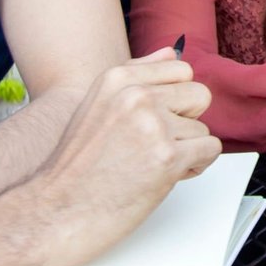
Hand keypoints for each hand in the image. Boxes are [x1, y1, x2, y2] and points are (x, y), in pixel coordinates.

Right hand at [35, 47, 220, 265]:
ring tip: (148, 166)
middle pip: (199, 96)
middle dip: (185, 123)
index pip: (182, 70)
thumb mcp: (97, 106)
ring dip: (185, 151)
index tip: (157, 119)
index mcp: (118, 79)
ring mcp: (153, 126)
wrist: (55, 214)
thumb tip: (173, 52)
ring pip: (202, 129)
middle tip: (154, 146)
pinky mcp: (168, 158)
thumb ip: (138, 74)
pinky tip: (164, 176)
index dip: (175, 99)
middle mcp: (136, 96)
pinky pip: (210, 150)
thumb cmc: (76, 167)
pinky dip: (195, 167)